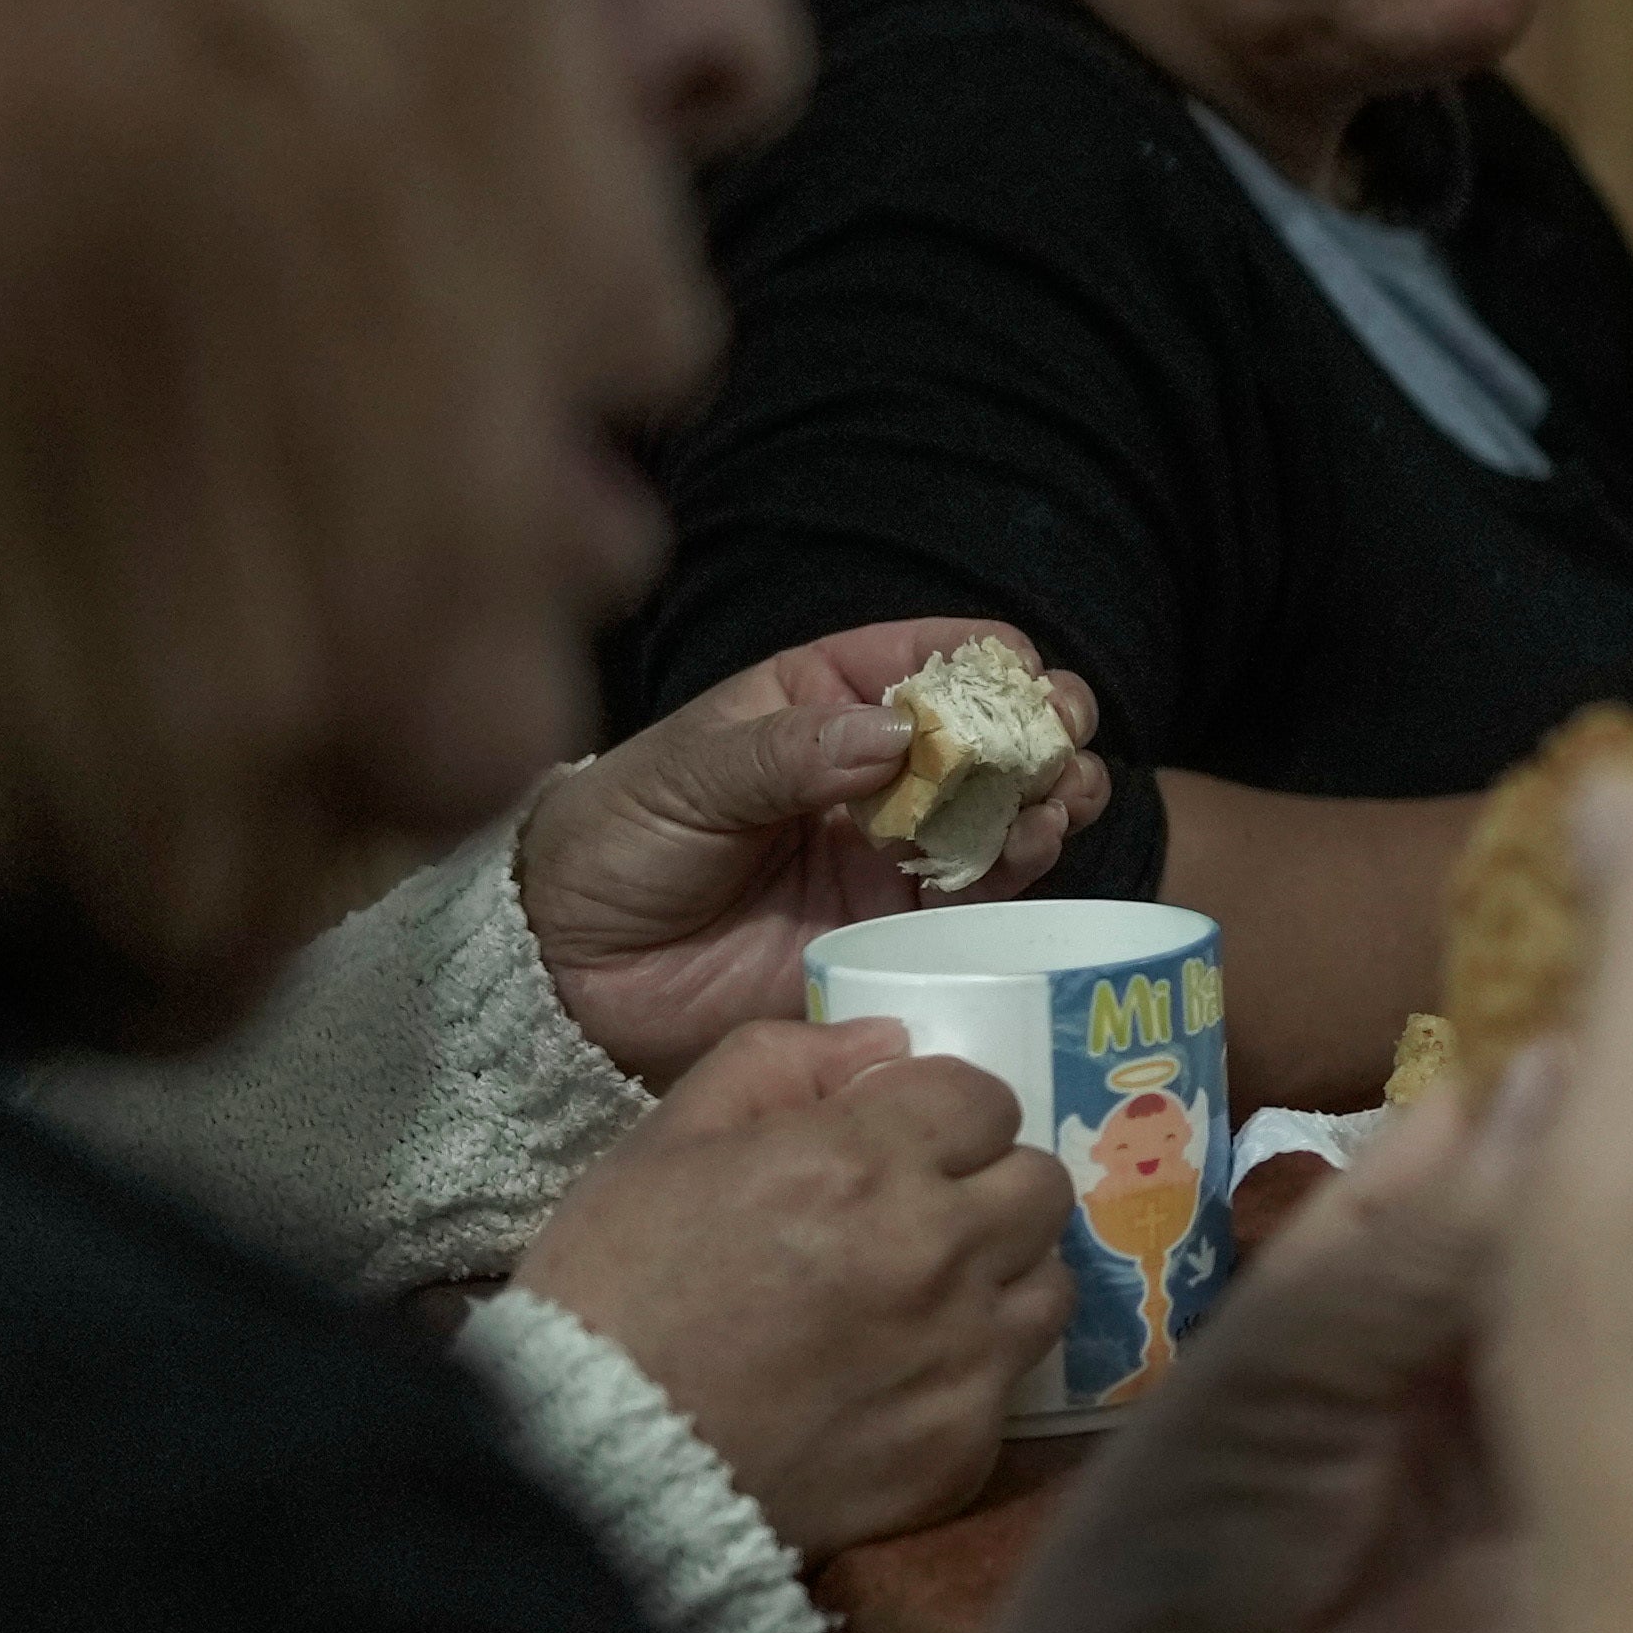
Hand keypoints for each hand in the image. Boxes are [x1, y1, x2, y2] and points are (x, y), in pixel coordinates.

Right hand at [507, 1017, 1068, 1555]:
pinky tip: (902, 1380)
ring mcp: (961, 1357)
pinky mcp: (962, 1449)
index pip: (986, 1099)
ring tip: (927, 1298)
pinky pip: (1011, 1383)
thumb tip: (886, 1042)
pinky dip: (970, 1373)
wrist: (597, 1468)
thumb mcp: (665, 1141)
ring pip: (1050, 1285)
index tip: (908, 1142)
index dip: (945, 1114)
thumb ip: (780, 1063)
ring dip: (1002, 1276)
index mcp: (863, 1161)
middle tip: (924, 1214)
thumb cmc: (612, 1290)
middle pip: (1039, 1185)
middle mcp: (936, 1252)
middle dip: (988, 1185)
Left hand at [512, 615, 1114, 1083]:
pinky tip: (1029, 847)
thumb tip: (893, 735)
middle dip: (1039, 727)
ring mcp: (891, 851)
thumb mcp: (684, 776)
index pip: (922, 659)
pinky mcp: (896, 931)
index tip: (1019, 674)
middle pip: (986, 735)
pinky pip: (979, 897)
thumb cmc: (615, 841)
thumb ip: (786, 753)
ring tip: (1057, 796)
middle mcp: (871, 771)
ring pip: (1001, 811)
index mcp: (818, 703)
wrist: (572, 972)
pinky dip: (1018, 869)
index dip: (984, 660)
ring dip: (1046, 795)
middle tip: (1059, 736)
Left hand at [892, 1084, 1550, 1632]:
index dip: (1559, 1077)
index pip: (1479, 1153)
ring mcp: (1551, 1467)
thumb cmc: (1179, 1555)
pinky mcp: (1617, 1572)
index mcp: (1360, 1290)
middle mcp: (1466, 1361)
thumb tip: (1567, 1069)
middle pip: (1583, 1237)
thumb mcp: (1284, 1369)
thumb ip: (1430, 1243)